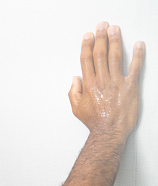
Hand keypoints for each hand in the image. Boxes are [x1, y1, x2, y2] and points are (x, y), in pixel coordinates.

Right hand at [68, 22, 144, 138]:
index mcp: (89, 85)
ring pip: (115, 57)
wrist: (110, 132)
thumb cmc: (95, 122)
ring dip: (115, 41)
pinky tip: (138, 45)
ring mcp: (117, 82)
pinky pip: (135, 67)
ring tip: (115, 30)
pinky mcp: (130, 86)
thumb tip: (74, 79)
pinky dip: (138, 55)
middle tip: (102, 26)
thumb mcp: (76, 109)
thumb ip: (74, 92)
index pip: (86, 60)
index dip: (87, 46)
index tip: (88, 36)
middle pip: (100, 54)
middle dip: (101, 38)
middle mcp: (102, 81)